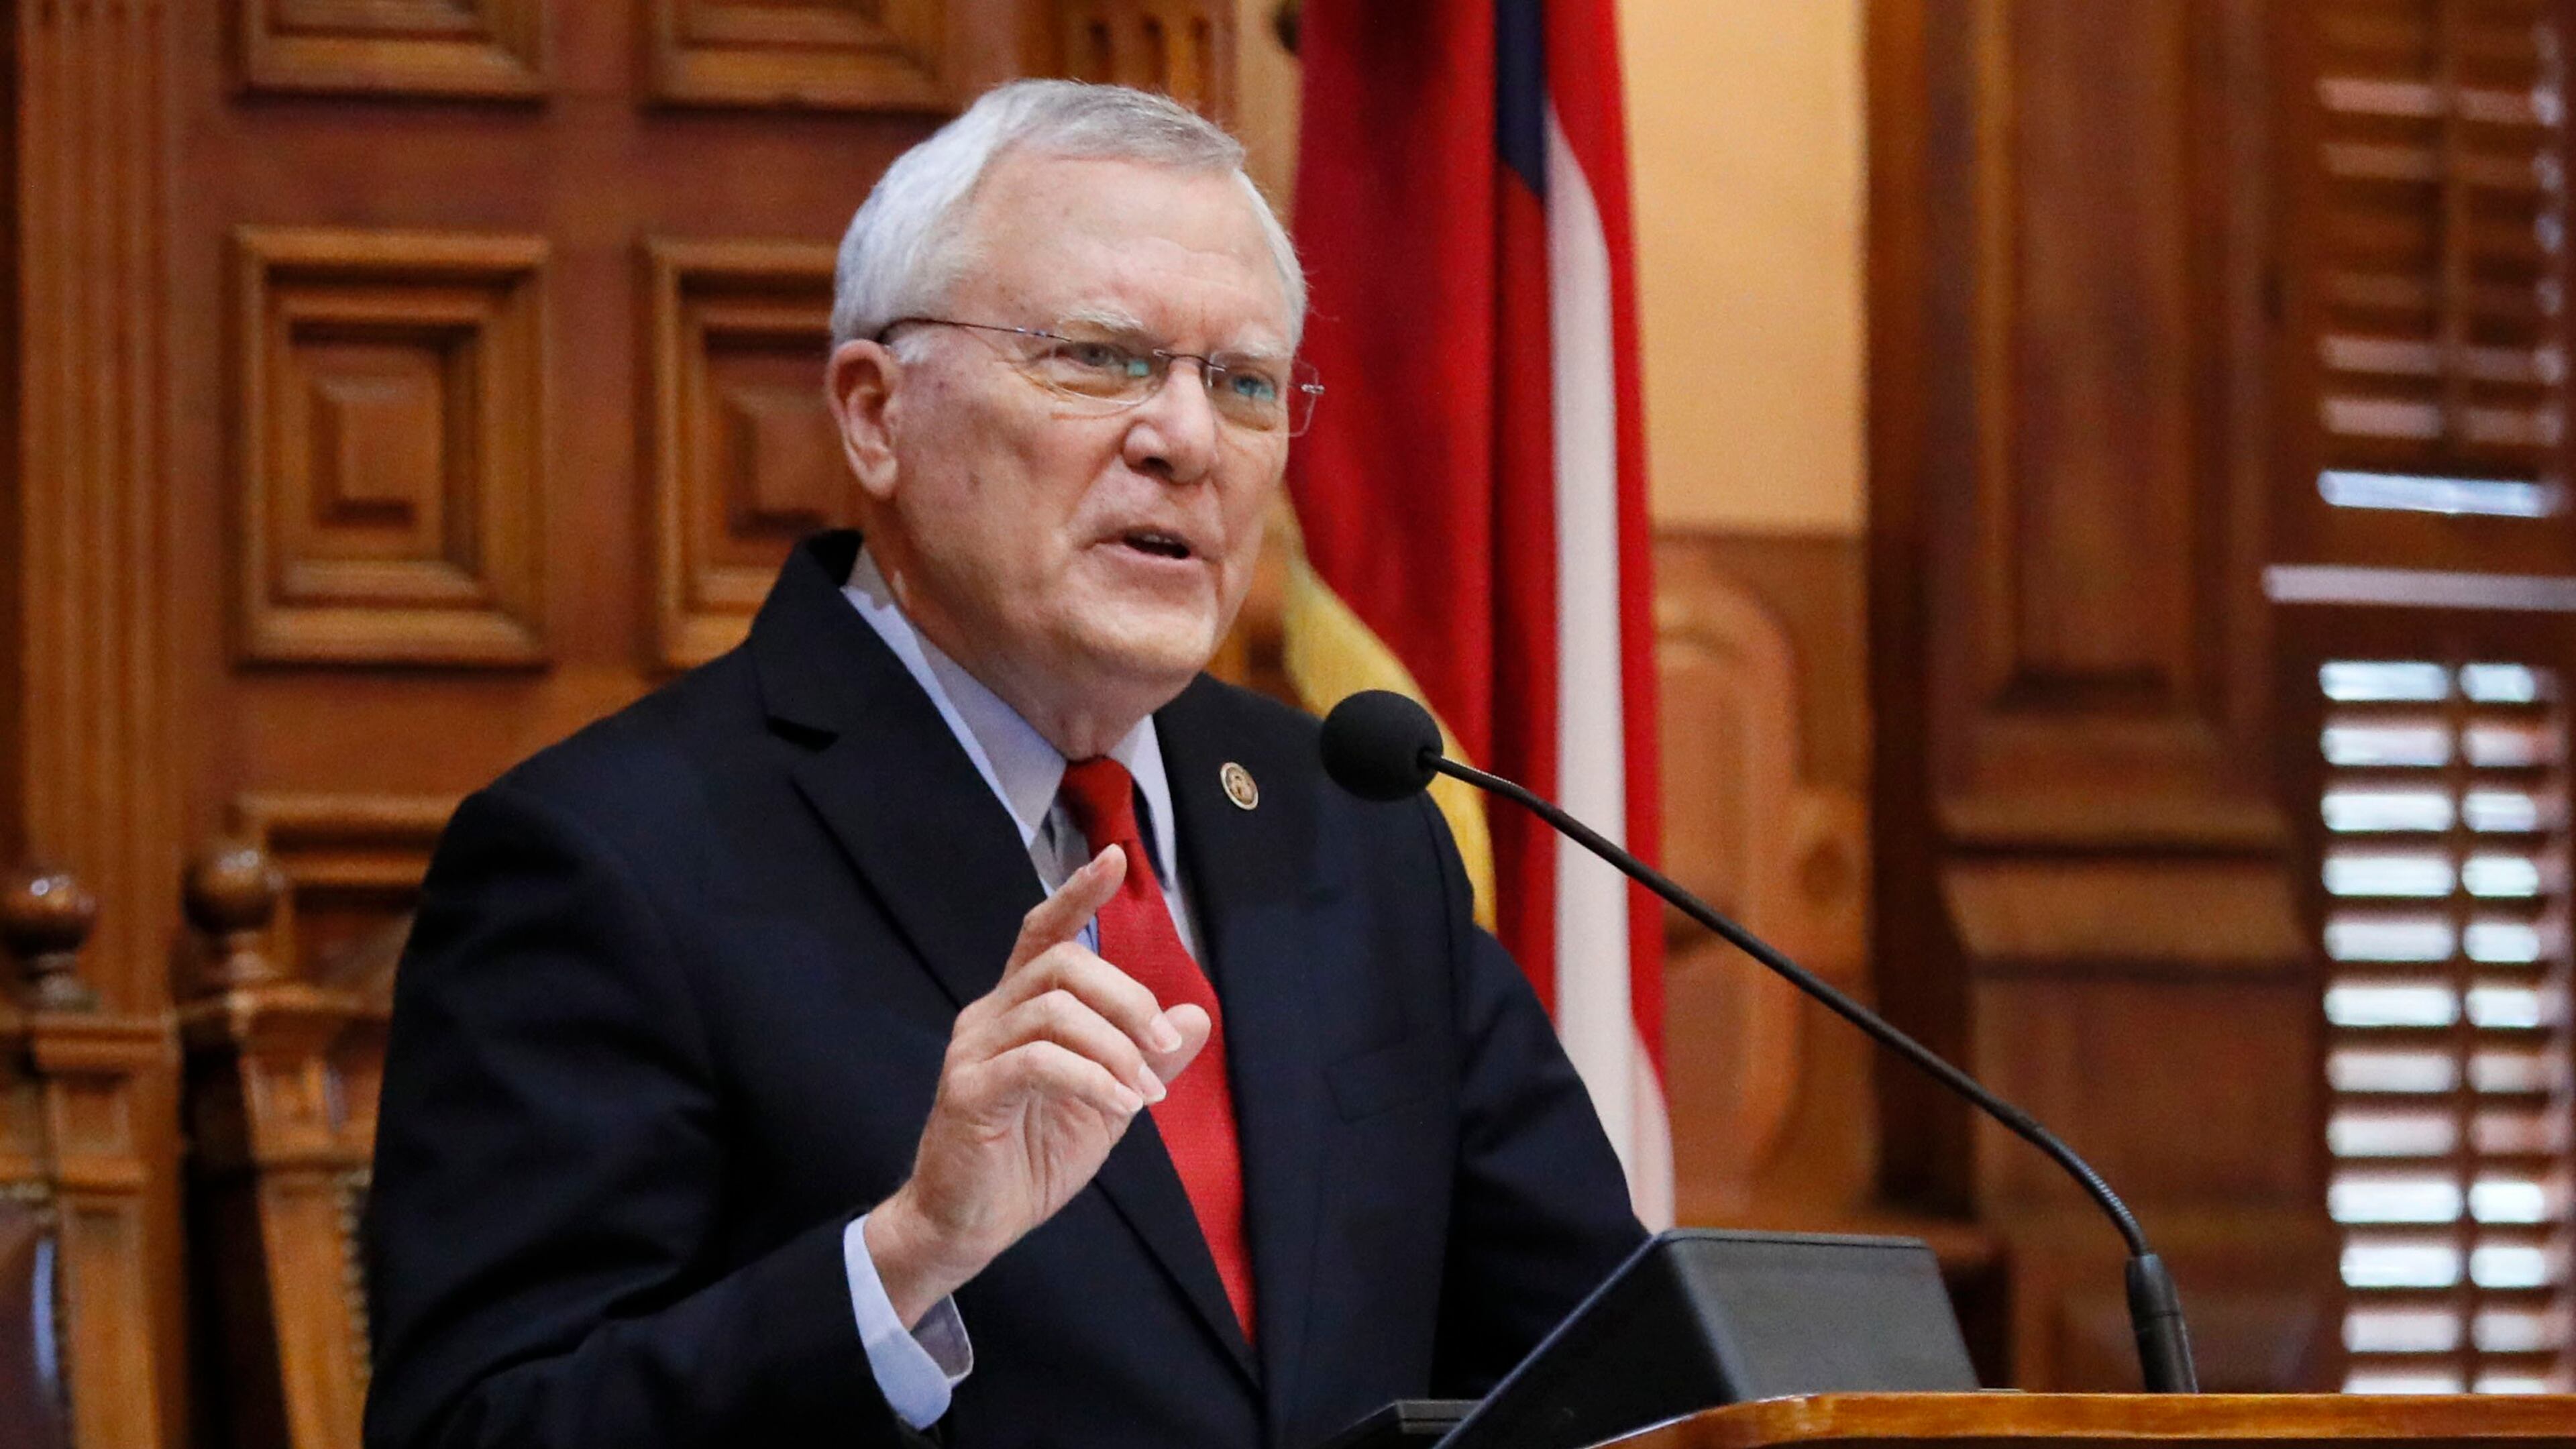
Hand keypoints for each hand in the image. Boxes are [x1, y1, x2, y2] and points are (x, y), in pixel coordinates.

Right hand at [866, 846, 1211, 1325]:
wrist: (972, 1225)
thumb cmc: (1032, 1157)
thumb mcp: (1107, 1102)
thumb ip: (1146, 1058)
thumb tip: (1196, 1017)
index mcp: (1020, 1009)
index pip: (1042, 933)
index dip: (1077, 894)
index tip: (1115, 859)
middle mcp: (991, 1016)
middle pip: (1061, 962)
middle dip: (1127, 995)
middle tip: (1162, 1046)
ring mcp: (975, 1050)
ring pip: (1054, 1008)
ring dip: (1116, 1045)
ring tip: (1145, 1093)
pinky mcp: (968, 1091)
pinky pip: (1039, 1061)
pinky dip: (1092, 1076)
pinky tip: (1119, 1104)